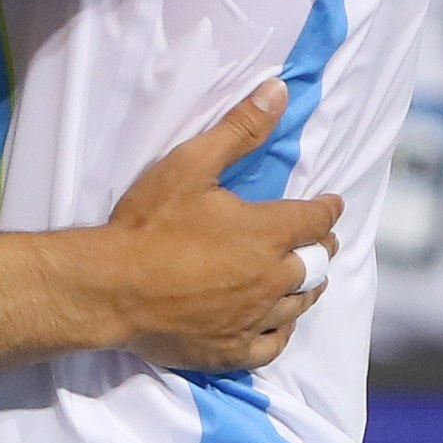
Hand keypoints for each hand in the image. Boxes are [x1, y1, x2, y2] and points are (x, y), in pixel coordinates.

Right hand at [99, 80, 341, 370]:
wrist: (111, 287)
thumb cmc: (150, 223)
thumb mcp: (191, 164)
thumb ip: (239, 130)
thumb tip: (277, 92)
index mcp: (267, 233)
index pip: (316, 220)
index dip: (327, 209)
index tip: (331, 203)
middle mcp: (271, 279)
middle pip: (315, 264)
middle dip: (321, 247)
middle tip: (319, 240)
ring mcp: (253, 318)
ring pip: (299, 305)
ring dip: (308, 287)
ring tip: (308, 279)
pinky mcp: (232, 350)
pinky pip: (273, 345)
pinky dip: (282, 331)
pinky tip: (278, 324)